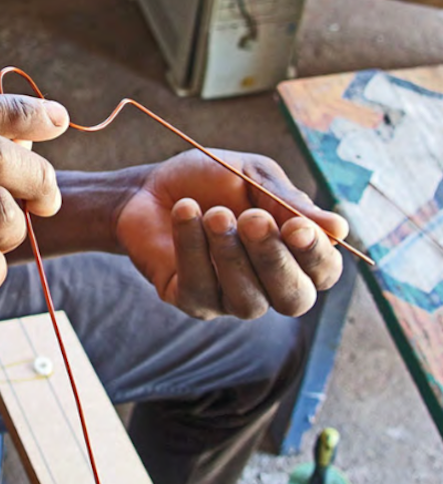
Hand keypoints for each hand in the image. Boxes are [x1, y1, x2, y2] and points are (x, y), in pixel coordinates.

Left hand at [116, 149, 347, 319]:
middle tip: (252, 219)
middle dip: (274, 260)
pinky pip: (200, 287)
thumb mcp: (253, 177)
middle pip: (294, 299)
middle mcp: (268, 285)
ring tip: (213, 212)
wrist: (149, 186)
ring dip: (230, 254)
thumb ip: (289, 204)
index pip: (324, 272)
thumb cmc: (208, 181)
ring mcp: (229, 299)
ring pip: (247, 300)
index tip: (297, 227)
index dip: (316, 255)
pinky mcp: (191, 300)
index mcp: (293, 254)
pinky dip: (192, 247)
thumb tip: (339, 230)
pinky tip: (185, 212)